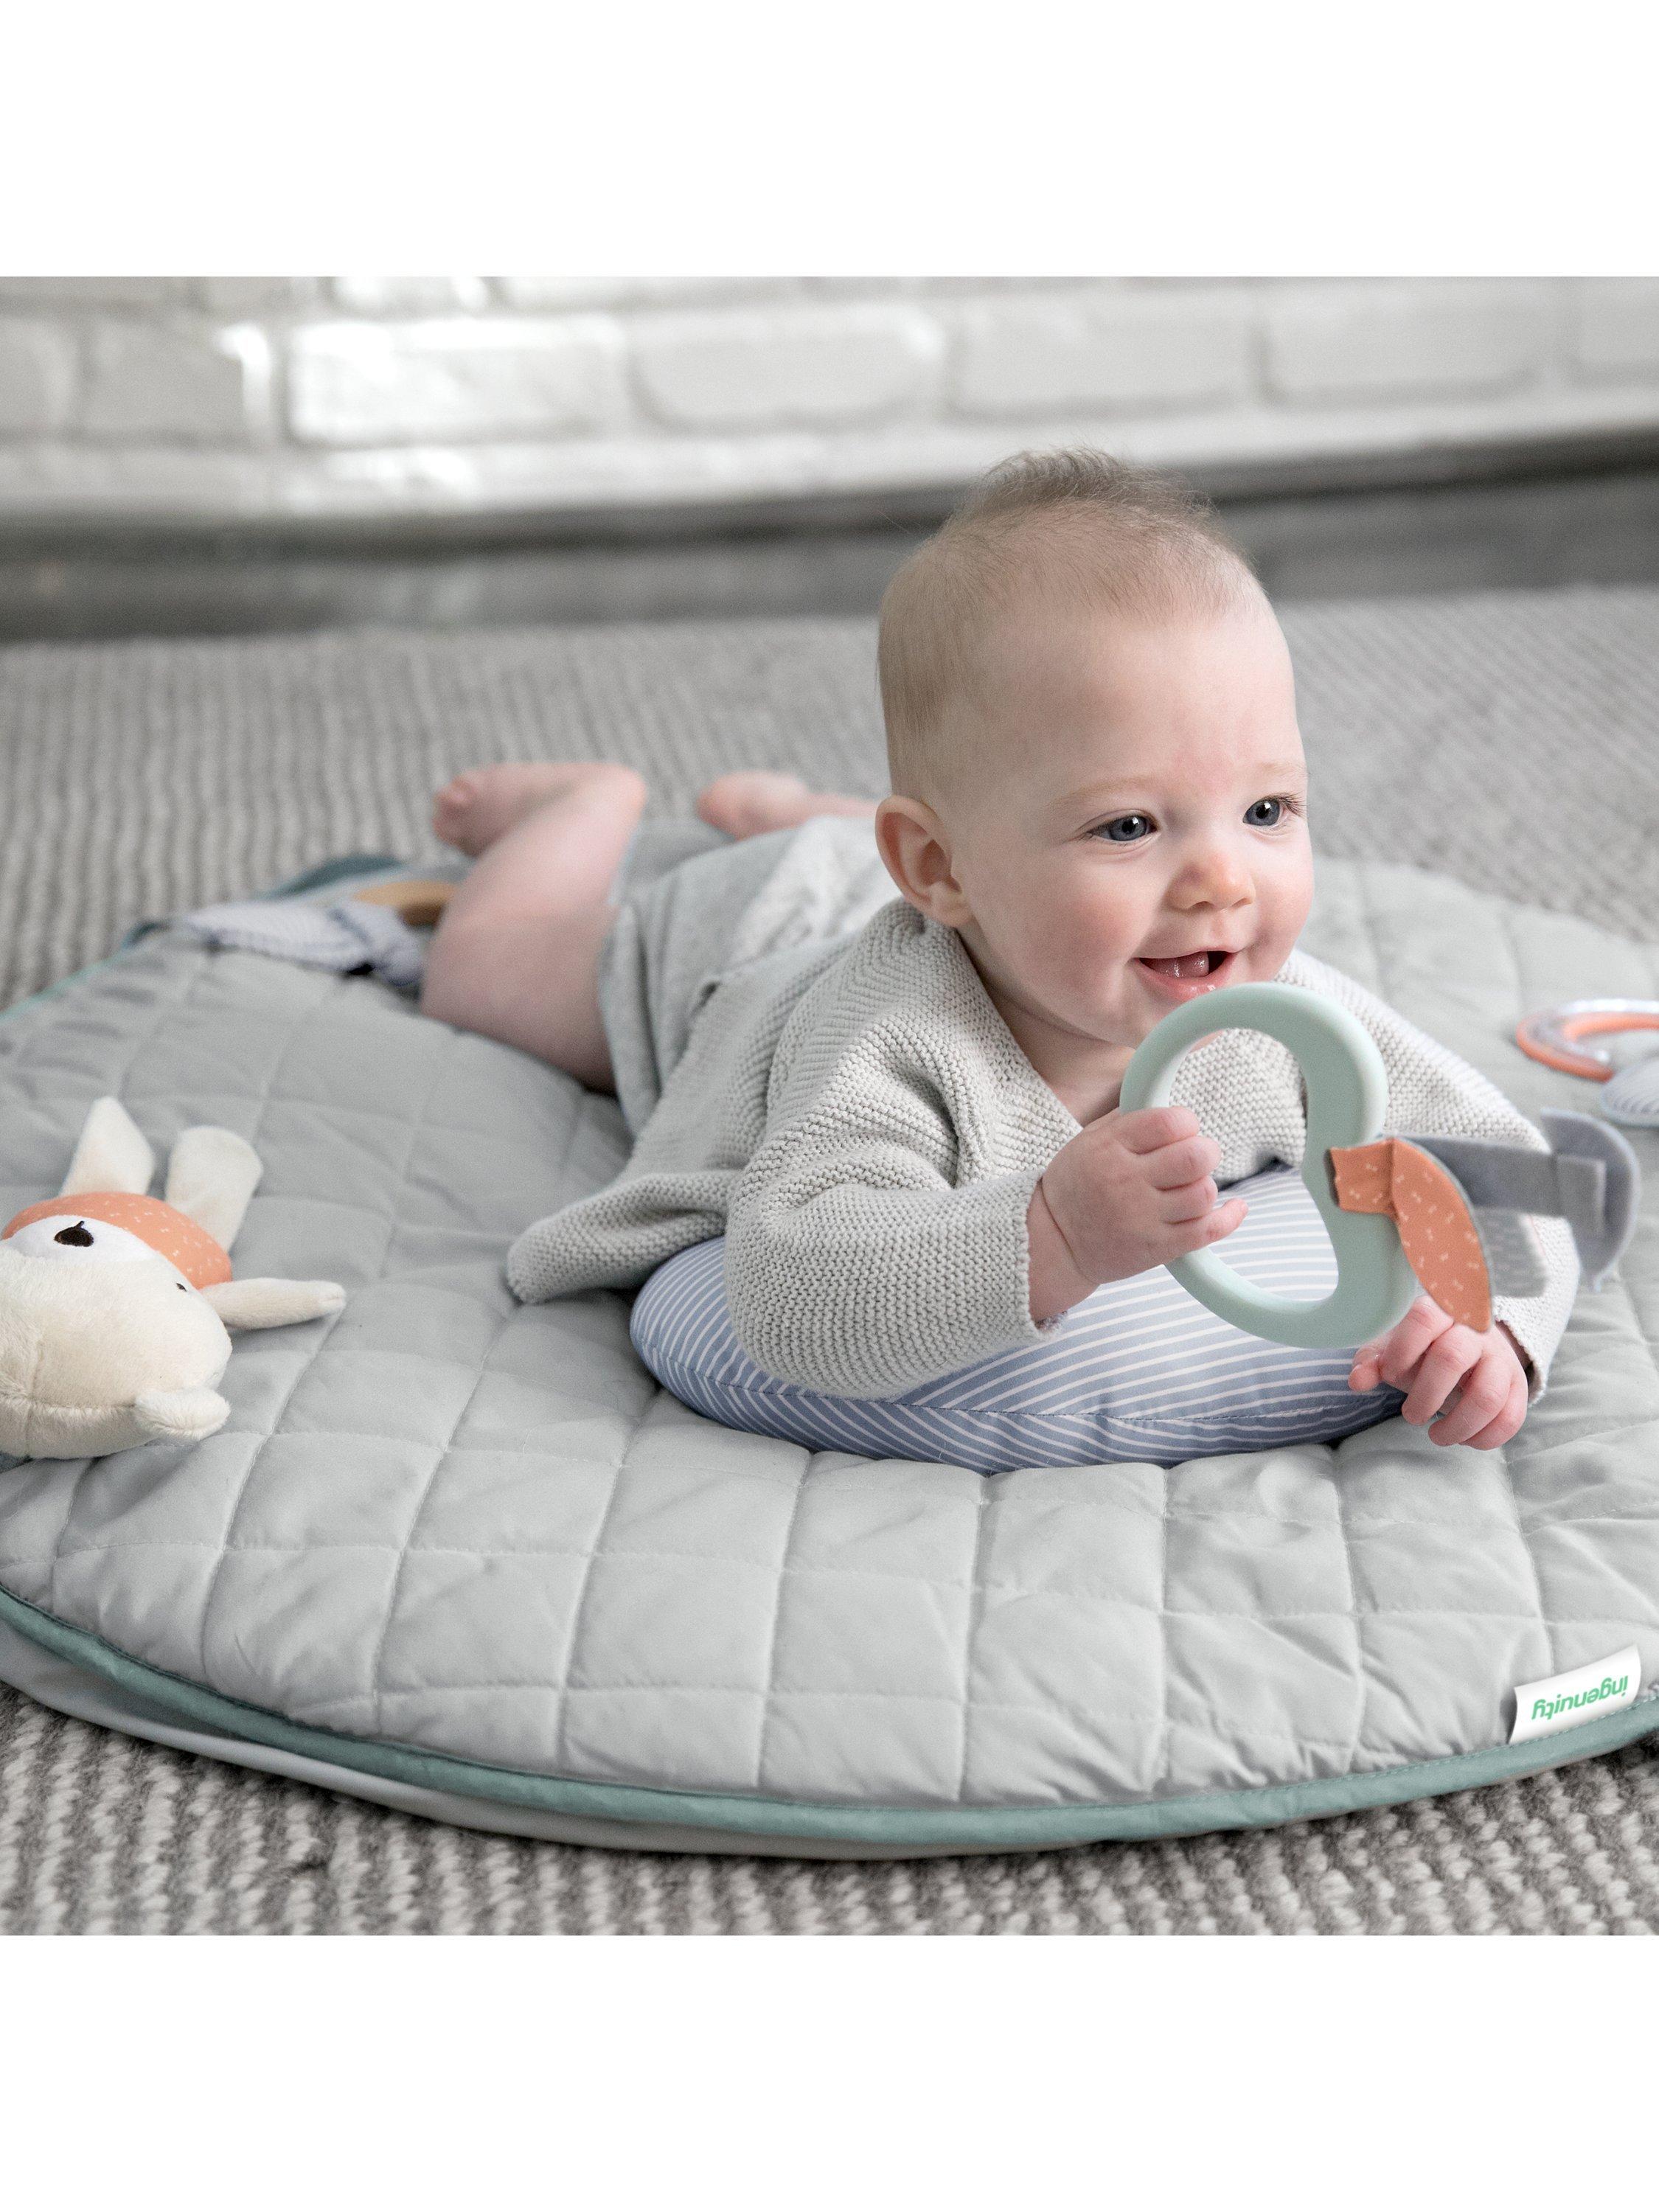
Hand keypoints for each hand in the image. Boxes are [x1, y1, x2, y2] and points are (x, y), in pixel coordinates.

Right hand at [1029, 1105, 1246, 1321]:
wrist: (1055, 1243)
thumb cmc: (1076, 1186)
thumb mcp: (1088, 1141)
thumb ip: (1127, 1120)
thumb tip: (1169, 1105)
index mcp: (1110, 1147)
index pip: (1170, 1122)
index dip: (1186, 1123)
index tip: (1180, 1132)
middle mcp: (1126, 1181)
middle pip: (1195, 1157)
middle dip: (1205, 1151)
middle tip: (1194, 1158)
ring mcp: (1142, 1218)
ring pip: (1203, 1193)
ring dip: (1205, 1185)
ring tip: (1189, 1187)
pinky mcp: (1156, 1248)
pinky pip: (1208, 1230)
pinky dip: (1230, 1217)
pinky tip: (1234, 1208)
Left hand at [1347, 1295, 1529, 1449]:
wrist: (1467, 1347)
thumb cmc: (1420, 1348)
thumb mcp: (1392, 1348)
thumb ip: (1372, 1362)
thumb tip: (1357, 1380)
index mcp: (1440, 1311)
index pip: (1424, 1319)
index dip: (1403, 1349)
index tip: (1389, 1374)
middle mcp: (1475, 1330)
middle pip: (1453, 1357)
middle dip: (1426, 1395)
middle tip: (1410, 1415)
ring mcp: (1501, 1357)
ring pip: (1488, 1395)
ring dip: (1458, 1425)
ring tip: (1436, 1436)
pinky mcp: (1518, 1384)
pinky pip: (1511, 1417)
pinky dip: (1485, 1438)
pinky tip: (1464, 1440)